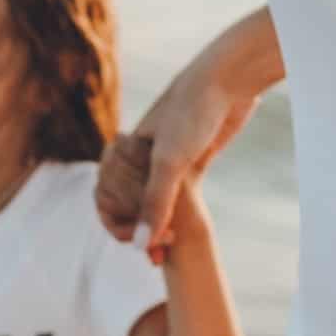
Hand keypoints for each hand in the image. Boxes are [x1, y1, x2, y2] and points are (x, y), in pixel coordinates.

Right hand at [97, 57, 258, 260]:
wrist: (229, 79)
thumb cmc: (193, 112)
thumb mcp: (171, 162)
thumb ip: (155, 204)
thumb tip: (139, 245)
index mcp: (124, 151)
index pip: (107, 200)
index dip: (120, 228)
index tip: (143, 247)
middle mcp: (140, 155)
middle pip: (129, 204)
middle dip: (139, 232)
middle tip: (158, 257)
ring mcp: (166, 158)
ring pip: (154, 202)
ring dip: (157, 228)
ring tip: (167, 252)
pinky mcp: (191, 160)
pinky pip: (177, 196)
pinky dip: (176, 216)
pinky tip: (182, 235)